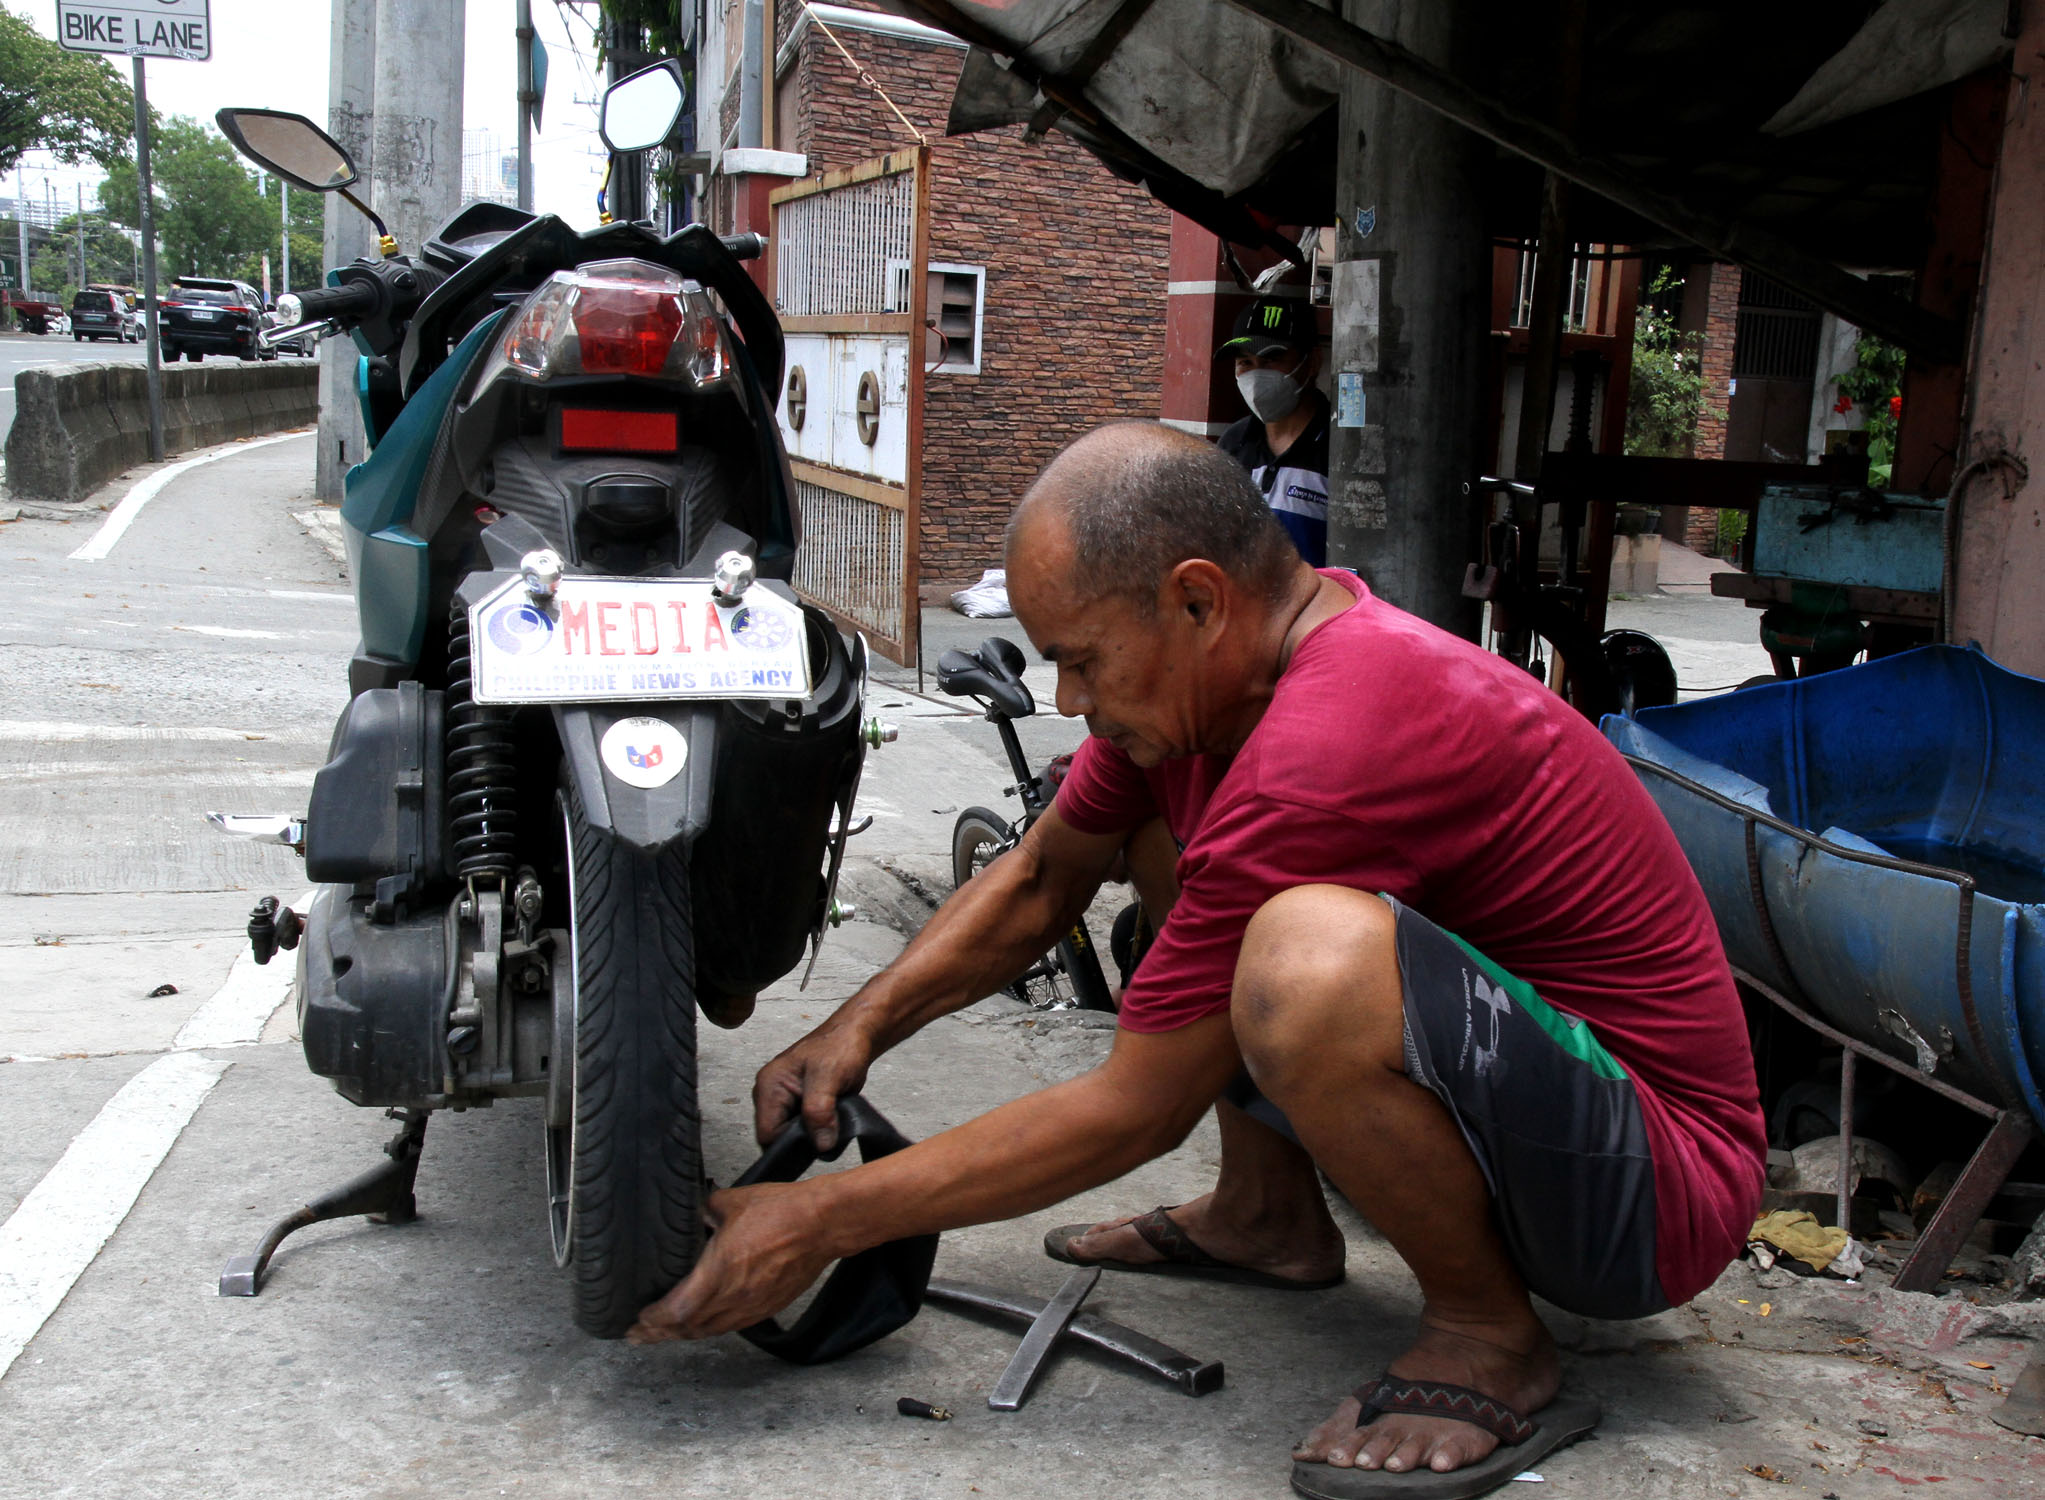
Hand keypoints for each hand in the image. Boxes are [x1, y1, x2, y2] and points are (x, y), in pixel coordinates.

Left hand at [626, 1183, 833, 1342]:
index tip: (637, 1320)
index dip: (652, 1320)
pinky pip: (731, 1326)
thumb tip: (691, 1213)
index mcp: (719, 1271)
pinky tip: (703, 1325)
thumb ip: (703, 1210)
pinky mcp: (768, 1306)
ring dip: (683, 1334)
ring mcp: (752, 1305)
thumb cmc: (782, 1211)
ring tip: (664, 1335)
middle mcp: (734, 1296)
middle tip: (638, 1336)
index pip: (676, 1311)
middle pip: (688, 1328)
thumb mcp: (730, 1202)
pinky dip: (709, 1329)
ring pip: (709, 1331)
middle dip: (658, 1334)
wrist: (822, 1224)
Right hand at [752, 1011, 875, 1148]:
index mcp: (769, 1086)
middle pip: (777, 1137)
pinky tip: (832, 1119)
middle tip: (828, 1127)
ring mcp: (784, 1101)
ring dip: (813, 1134)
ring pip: (792, 1135)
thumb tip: (821, 1144)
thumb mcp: (829, 1076)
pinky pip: (803, 1128)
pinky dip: (818, 1129)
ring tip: (831, 1119)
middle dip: (803, 1139)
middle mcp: (771, 1095)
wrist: (855, 1035)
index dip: (791, 1143)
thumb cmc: (840, 1045)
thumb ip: (819, 1110)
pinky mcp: (799, 1105)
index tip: (817, 1137)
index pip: (767, 1134)